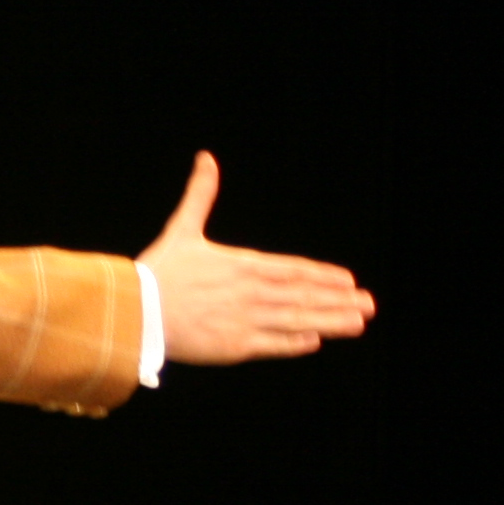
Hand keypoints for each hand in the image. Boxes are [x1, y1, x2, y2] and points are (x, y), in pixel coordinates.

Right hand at [136, 151, 372, 364]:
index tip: (348, 281)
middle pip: (303, 295)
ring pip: (296, 320)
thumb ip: (200, 196)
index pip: (294, 270)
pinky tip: (315, 343)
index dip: (323, 275)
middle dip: (339, 300)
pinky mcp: (233, 346)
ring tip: (357, 323)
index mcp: (243, 264)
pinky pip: (271, 344)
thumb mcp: (183, 229)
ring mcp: (244, 319)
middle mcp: (250, 292)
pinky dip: (294, 344)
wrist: (134, 310)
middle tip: (369, 305)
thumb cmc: (158, 271)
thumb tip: (206, 159)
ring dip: (329, 322)